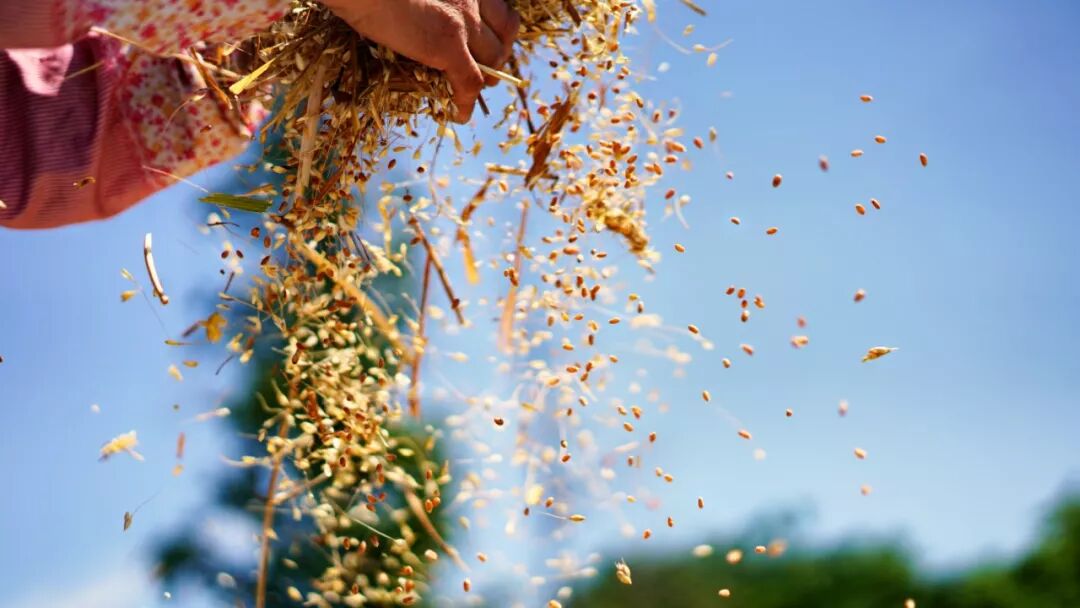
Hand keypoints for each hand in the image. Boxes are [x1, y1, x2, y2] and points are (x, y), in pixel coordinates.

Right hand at [323, 0, 519, 122]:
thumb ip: (430, 3)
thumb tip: (419, 17)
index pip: (500, 11)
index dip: (500, 31)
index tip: (490, 41)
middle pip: (505, 35)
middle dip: (497, 56)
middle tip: (485, 69)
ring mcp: (464, 22)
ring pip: (493, 60)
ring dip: (486, 78)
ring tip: (473, 90)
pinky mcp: (448, 46)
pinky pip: (470, 83)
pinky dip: (466, 102)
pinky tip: (459, 114)